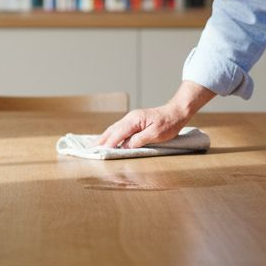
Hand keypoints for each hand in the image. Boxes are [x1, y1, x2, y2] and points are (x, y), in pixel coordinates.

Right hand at [96, 81, 215, 149]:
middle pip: (111, 131)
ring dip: (103, 138)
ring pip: (113, 129)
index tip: (99, 153)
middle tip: (89, 150)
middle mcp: (130, 118)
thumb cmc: (169, 124)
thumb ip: (140, 140)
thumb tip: (126, 146)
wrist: (176, 112)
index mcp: (134, 120)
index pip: (117, 134)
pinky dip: (111, 135)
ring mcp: (131, 119)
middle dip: (100, 141)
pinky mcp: (134, 122)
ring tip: (94, 146)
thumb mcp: (156, 134)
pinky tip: (108, 140)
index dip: (108, 144)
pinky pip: (119, 129)